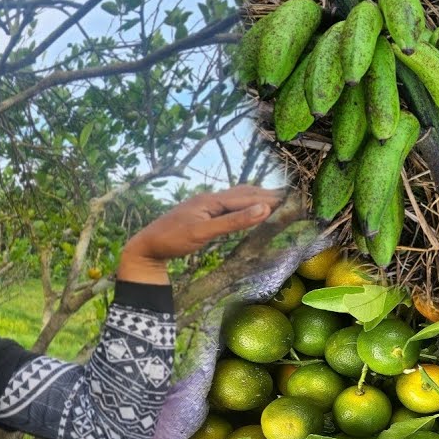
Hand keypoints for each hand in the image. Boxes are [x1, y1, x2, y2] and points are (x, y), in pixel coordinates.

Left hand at [117, 185, 284, 283]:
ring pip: (236, 197)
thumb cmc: (172, 240)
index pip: (248, 197)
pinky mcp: (202, 213)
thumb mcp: (204, 233)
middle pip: (244, 193)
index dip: (271, 199)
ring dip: (256, 197)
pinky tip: (246, 209)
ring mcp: (205, 205)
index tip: (293, 199)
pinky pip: (229, 204)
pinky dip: (244, 204)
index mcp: (212, 200)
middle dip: (267, 195)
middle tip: (291, 198)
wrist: (146, 246)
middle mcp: (210, 198)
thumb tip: (263, 210)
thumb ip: (233, 222)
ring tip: (275, 199)